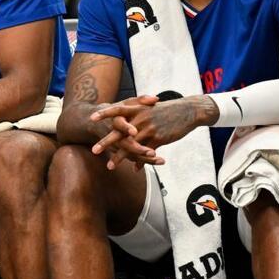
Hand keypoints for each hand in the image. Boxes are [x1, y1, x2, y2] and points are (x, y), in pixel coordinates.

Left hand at [91, 96, 214, 168]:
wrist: (187, 111)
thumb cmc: (167, 110)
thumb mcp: (150, 108)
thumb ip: (138, 116)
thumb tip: (129, 124)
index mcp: (137, 109)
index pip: (117, 110)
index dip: (104, 114)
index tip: (91, 119)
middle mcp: (141, 118)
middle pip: (119, 132)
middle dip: (106, 142)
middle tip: (94, 150)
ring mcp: (149, 129)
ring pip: (131, 146)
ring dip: (119, 157)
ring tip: (110, 166)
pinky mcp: (158, 139)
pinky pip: (146, 153)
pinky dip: (140, 162)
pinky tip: (134, 169)